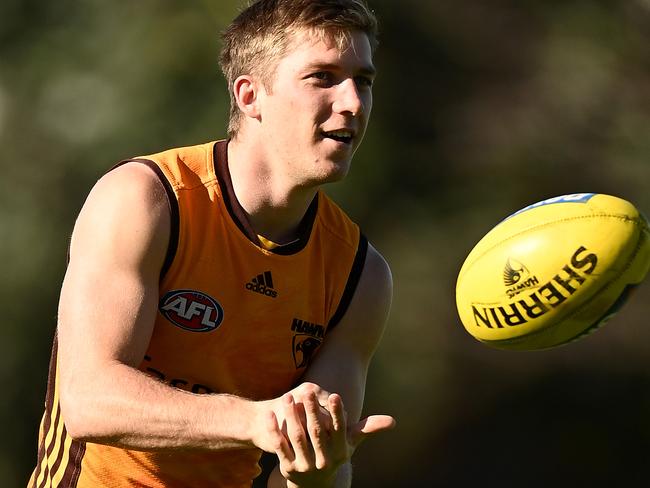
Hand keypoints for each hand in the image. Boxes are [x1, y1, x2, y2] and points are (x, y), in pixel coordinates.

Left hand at [263, 383, 395, 486]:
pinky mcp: (288, 468)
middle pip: (317, 431)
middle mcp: (324, 460)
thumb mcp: (350, 444)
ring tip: (288, 397)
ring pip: (297, 437)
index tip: (336, 395)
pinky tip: (272, 414)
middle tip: (308, 391)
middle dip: (312, 410)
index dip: (338, 412)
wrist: (314, 486)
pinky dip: (274, 430)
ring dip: (292, 416)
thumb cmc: (334, 455)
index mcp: (339, 451)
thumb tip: (393, 421)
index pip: (339, 429)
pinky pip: (280, 446)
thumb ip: (368, 429)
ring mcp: (305, 465)